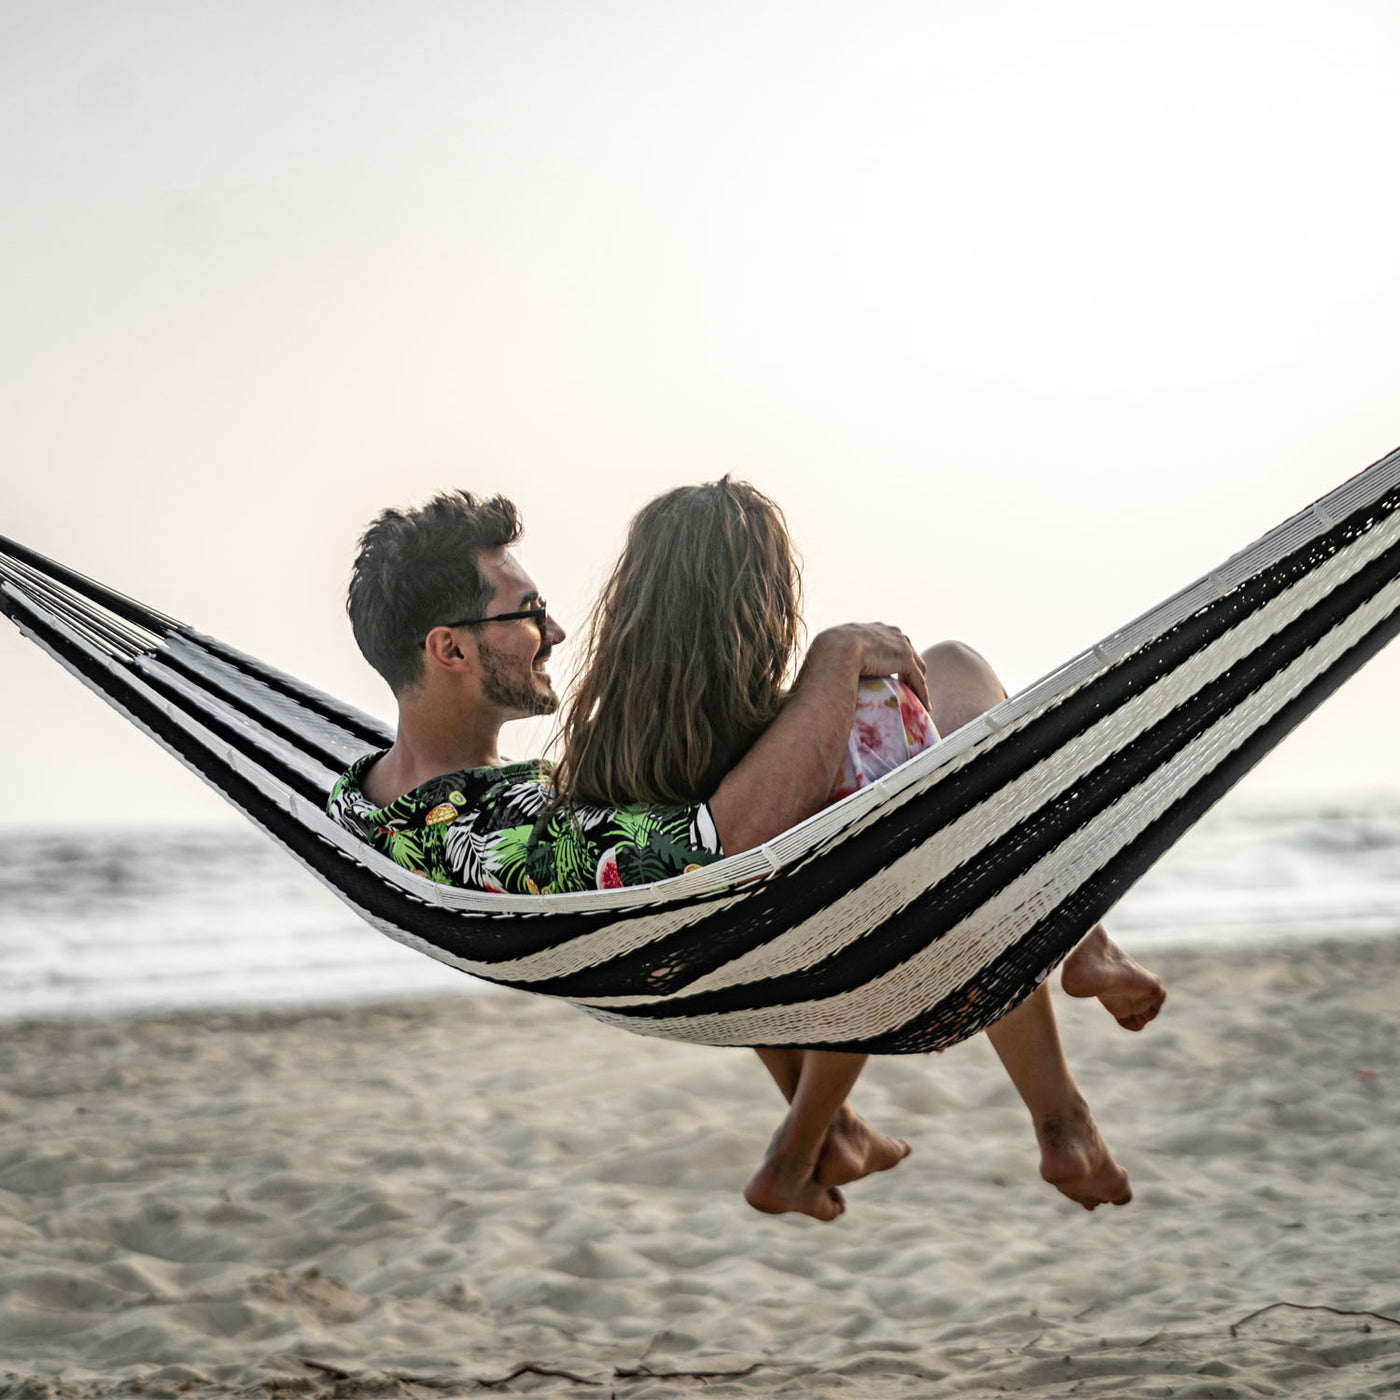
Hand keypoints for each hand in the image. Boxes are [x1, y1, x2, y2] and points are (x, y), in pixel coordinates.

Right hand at [809, 623, 928, 710]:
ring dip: (918, 682)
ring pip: (917, 667)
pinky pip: (918, 679)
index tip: (891, 672)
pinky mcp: (905, 659)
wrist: (836, 650)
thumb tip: (825, 672)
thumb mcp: (833, 651)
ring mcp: (900, 644)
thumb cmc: (827, 654)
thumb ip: (838, 658)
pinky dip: (922, 693)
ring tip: (919, 699)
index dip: (891, 659)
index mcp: (873, 629)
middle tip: (908, 686)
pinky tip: (924, 706)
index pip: (889, 644)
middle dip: (909, 669)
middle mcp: (890, 633)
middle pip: (908, 652)